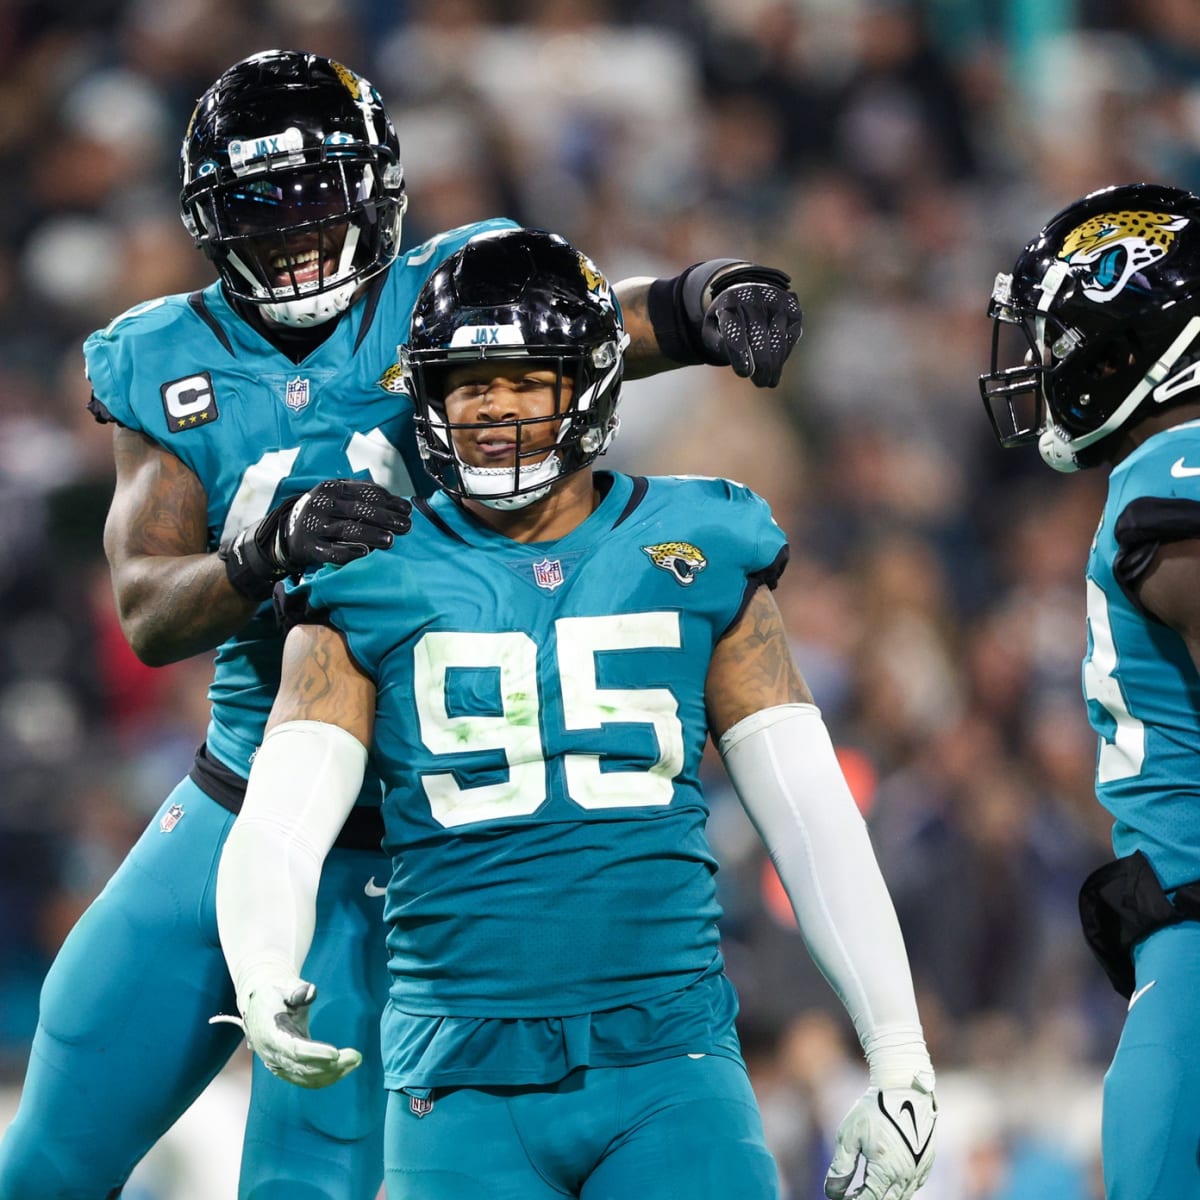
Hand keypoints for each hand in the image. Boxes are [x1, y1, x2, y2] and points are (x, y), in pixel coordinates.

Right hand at [210, 975, 361, 1088]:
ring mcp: (278, 1064)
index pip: (293, 1050)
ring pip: (306, 1078)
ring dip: (332, 1074)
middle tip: (356, 1056)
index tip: (335, 1053)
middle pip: (303, 1068)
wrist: (260, 1002)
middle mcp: (272, 1054)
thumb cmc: (276, 991)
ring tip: (355, 1061)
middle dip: (331, 1066)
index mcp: (269, 1034)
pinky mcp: (287, 1067)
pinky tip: (345, 1068)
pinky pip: (306, 1079)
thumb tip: (309, 992)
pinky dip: (326, 1077)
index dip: (314, 1054)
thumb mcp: (283, 985)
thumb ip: (295, 989)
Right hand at [221, 478, 412, 599]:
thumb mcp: (337, 496)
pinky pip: (330, 551)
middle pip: (359, 510)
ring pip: (347, 529)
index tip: (407, 510)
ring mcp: (314, 525)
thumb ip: (362, 494)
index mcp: (331, 488)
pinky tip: (364, 553)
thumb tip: (397, 502)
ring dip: (371, 534)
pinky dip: (348, 552)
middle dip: (386, 518)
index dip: (389, 501)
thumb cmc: (324, 512)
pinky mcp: (309, 546)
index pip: (365, 493)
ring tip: (391, 540)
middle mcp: (321, 504)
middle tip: (406, 526)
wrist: (288, 531)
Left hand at [701, 266, 802, 388]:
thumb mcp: (712, 327)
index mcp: (729, 301)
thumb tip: (738, 357)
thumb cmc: (727, 316)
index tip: (744, 373)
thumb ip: (717, 343)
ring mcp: (776, 301)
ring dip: (774, 364)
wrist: (748, 288)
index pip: (735, 329)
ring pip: (777, 338)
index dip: (740, 353)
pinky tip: (776, 367)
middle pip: (759, 336)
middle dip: (761, 364)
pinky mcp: (792, 309)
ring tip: (768, 382)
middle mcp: (754, 297)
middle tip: (760, 383)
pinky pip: (789, 337)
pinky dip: (783, 355)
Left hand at [824, 1073, 936, 1199]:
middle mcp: (905, 1176)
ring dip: (884, 1196)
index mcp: (886, 1171)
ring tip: (866, 1189)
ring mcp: (918, 1171)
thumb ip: (841, 1166)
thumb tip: (832, 1192)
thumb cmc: (874, 1109)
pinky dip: (899, 1188)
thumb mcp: (850, 1136)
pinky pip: (913, 1186)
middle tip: (852, 1195)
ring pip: (901, 1196)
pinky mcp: (926, 1163)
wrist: (905, 1089)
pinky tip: (886, 1179)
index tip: (841, 1197)